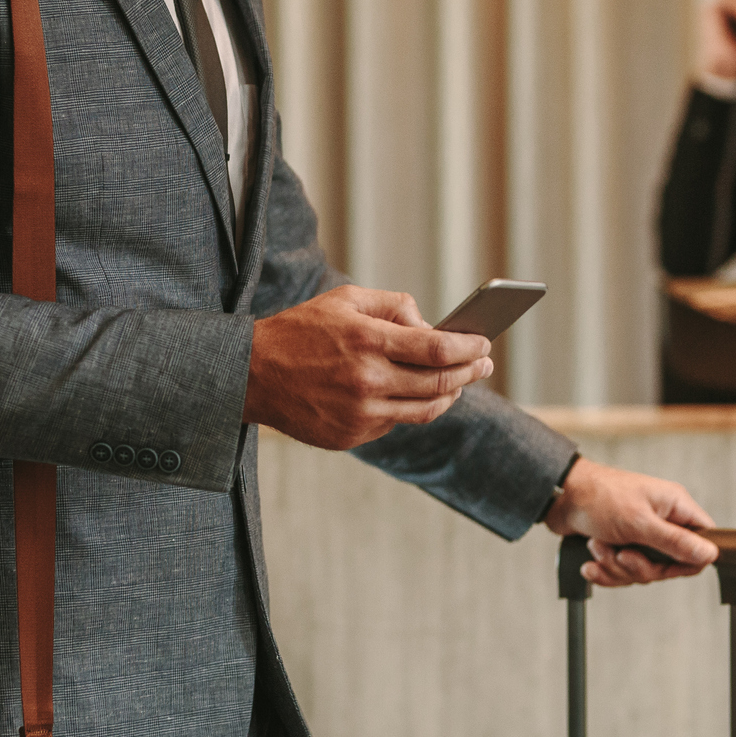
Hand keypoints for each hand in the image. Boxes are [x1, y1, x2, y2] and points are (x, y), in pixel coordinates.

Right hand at [244, 285, 494, 450]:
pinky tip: (411, 393)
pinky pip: (395, 423)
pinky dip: (409, 407)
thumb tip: (430, 326)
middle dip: (471, 372)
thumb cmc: (300, 330)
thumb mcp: (344, 299)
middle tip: (485, 363)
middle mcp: (366, 382)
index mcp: (366, 341)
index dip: (469, 347)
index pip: (437, 349)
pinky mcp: (350, 437)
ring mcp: (359, 415)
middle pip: (440, 383)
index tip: (485, 343)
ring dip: (449, 395)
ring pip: (424, 410)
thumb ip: (392, 306)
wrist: (250, 374)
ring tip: (459, 382)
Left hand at [543, 457, 716, 586]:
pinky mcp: (621, 544)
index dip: (688, 560)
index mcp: (675, 506)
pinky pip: (622, 571)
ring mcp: (640, 534)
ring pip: (643, 570)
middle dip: (639, 566)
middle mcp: (661, 520)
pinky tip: (590, 563)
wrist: (558, 496)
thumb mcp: (639, 522)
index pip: (703, 541)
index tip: (664, 565)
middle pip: (669, 564)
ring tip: (598, 547)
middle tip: (621, 555)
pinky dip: (605, 570)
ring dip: (616, 566)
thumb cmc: (599, 497)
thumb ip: (675, 542)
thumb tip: (710, 554)